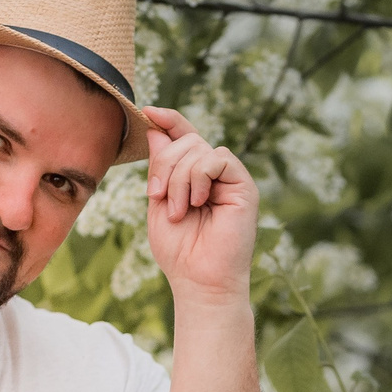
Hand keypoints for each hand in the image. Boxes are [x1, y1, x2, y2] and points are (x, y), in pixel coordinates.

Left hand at [141, 106, 257, 306]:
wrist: (200, 280)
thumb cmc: (179, 250)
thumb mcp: (158, 202)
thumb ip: (159, 167)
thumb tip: (156, 128)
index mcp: (193, 177)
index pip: (184, 137)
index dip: (169, 121)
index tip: (148, 111)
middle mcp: (214, 175)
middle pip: (186, 141)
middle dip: (164, 165)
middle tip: (157, 196)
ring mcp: (230, 179)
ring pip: (199, 149)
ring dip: (179, 179)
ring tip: (178, 211)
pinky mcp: (244, 186)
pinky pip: (217, 158)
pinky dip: (199, 177)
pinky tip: (198, 202)